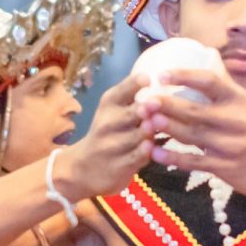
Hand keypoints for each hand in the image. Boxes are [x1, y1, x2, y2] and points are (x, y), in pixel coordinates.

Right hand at [59, 75, 154, 199]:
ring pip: (136, 137)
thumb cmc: (109, 131)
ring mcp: (111, 145)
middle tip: (156, 104)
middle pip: (129, 114)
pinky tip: (152, 147)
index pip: (122, 90)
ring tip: (158, 126)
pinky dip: (145, 152)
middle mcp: (108, 122)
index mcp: (109, 103)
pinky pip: (136, 157)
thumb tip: (159, 78)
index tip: (148, 79)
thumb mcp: (114, 109)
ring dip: (148, 132)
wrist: (86, 167)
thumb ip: (132, 95)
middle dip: (143, 110)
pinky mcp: (119, 165)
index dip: (135, 84)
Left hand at [140, 69, 245, 196]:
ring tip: (144, 122)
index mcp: (238, 100)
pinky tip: (155, 153)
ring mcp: (229, 146)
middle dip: (166, 104)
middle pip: (193, 110)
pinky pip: (193, 162)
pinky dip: (172, 158)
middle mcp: (233, 121)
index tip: (161, 74)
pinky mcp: (225, 168)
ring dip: (166, 128)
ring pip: (190, 135)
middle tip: (143, 100)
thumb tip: (208, 53)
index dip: (183, 76)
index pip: (209, 82)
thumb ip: (225, 82)